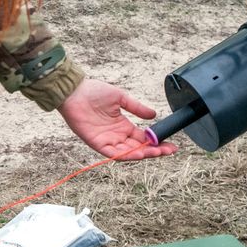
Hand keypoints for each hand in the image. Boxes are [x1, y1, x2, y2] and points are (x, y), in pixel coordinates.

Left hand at [59, 80, 177, 159]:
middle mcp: (117, 136)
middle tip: (170, 150)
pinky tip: (139, 153)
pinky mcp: (97, 143)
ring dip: (144, 154)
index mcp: (123, 126)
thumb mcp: (121, 98)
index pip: (143, 139)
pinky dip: (126, 155)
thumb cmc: (94, 92)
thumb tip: (154, 115)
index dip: (157, 142)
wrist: (75, 91)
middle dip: (155, 151)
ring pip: (129, 153)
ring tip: (158, 152)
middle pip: (139, 148)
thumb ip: (137, 108)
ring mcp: (108, 140)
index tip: (172, 144)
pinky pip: (113, 153)